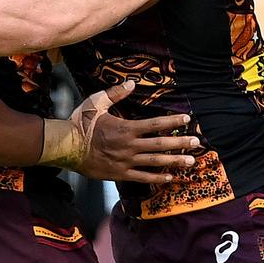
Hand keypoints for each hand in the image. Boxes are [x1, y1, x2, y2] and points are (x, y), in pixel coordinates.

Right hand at [72, 81, 199, 182]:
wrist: (66, 147)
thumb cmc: (81, 123)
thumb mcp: (96, 102)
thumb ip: (115, 94)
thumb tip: (132, 84)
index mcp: (125, 128)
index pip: (154, 124)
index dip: (172, 122)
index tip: (187, 119)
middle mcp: (129, 145)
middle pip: (160, 144)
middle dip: (180, 143)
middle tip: (197, 142)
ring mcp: (125, 161)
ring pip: (154, 162)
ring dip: (174, 161)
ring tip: (190, 162)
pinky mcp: (119, 174)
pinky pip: (142, 177)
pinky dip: (156, 178)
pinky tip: (169, 178)